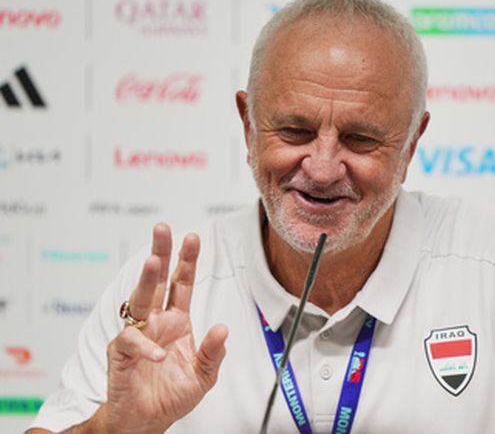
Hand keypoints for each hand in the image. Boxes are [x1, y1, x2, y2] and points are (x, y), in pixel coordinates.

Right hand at [100, 224, 227, 433]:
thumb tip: (223, 328)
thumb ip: (214, 352)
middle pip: (157, 280)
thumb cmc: (172, 395)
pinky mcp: (121, 354)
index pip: (182, 284)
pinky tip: (160, 356)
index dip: (187, 261)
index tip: (193, 237)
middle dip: (160, 252)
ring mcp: (137, 335)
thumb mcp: (204, 375)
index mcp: (176, 320)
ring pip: (139, 300)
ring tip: (151, 261)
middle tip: (162, 229)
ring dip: (145, 280)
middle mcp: (155, 322)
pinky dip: (145, 347)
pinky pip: (131, 342)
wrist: (146, 421)